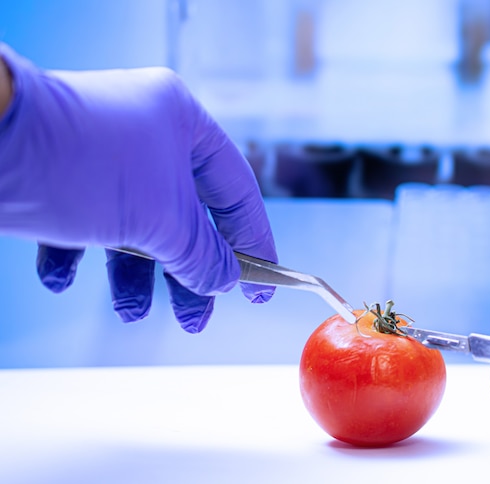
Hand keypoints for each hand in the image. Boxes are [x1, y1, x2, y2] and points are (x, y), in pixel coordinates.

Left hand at [0, 44, 276, 331]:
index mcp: (183, 123)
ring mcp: (101, 154)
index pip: (236, 190)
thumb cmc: (79, 163)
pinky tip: (62, 275)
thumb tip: (225, 280)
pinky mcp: (59, 175)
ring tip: (132, 310)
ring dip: (135, 274)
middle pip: (185, 214)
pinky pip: (84, 221)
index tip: (262, 284)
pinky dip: (77, 255)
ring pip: (136, 224)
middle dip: (188, 271)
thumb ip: (201, 253)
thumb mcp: (160, 217)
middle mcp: (146, 134)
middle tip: (197, 315)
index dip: (254, 241)